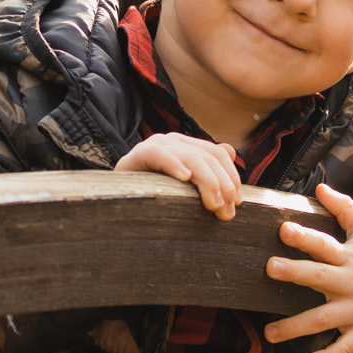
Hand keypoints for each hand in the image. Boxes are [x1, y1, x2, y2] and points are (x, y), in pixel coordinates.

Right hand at [115, 132, 242, 219]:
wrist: (115, 198)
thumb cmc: (152, 194)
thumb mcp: (183, 186)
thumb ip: (207, 171)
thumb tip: (231, 152)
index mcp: (186, 146)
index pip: (217, 155)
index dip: (231, 177)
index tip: (237, 202)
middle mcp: (173, 141)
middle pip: (208, 156)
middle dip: (223, 185)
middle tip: (226, 211)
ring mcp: (156, 145)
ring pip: (192, 157)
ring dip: (207, 182)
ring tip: (212, 204)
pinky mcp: (138, 154)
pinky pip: (159, 154)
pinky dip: (174, 164)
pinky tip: (184, 177)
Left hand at [263, 182, 352, 352]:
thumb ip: (343, 208)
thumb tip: (320, 186)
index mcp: (350, 257)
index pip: (325, 244)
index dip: (304, 236)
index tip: (284, 229)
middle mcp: (352, 283)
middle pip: (320, 277)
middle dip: (296, 273)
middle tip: (271, 268)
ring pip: (324, 319)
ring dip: (296, 327)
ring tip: (270, 333)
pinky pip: (345, 348)